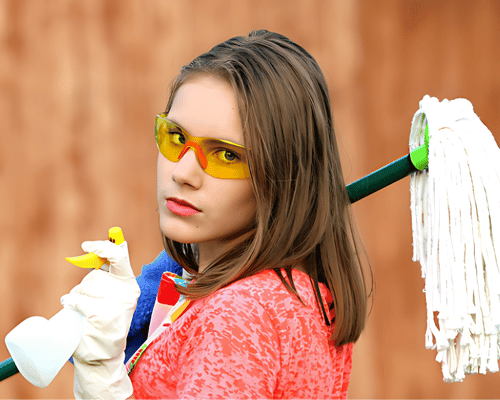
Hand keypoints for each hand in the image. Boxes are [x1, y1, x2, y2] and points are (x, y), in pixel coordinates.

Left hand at [60, 239, 139, 398]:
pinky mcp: (101, 316)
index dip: (102, 247)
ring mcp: (115, 305)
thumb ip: (109, 275)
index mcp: (130, 286)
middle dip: (85, 285)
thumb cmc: (105, 321)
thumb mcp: (113, 297)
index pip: (120, 257)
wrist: (102, 355)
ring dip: (76, 295)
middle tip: (87, 298)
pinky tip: (73, 310)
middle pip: (95, 275)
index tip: (86, 245)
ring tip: (81, 308)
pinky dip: (71, 303)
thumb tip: (96, 248)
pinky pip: (78, 300)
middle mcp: (127, 294)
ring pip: (84, 287)